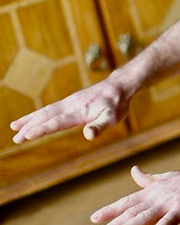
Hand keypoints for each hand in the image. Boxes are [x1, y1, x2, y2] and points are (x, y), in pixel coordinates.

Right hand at [9, 76, 131, 142]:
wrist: (119, 86)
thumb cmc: (117, 104)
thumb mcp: (113, 117)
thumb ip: (99, 126)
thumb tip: (89, 135)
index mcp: (79, 112)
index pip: (57, 123)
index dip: (41, 130)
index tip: (26, 136)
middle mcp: (70, 106)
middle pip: (46, 116)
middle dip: (30, 127)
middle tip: (15, 139)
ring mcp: (69, 102)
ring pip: (46, 111)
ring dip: (30, 120)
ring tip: (15, 128)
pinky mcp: (71, 101)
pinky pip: (51, 108)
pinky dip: (39, 114)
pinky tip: (34, 119)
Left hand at [91, 160, 179, 224]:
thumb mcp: (166, 178)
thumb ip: (148, 179)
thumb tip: (133, 170)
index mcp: (152, 191)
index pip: (127, 202)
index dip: (110, 210)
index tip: (94, 218)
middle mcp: (156, 197)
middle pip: (131, 212)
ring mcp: (168, 203)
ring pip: (143, 217)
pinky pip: (166, 223)